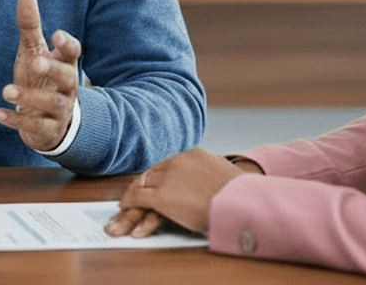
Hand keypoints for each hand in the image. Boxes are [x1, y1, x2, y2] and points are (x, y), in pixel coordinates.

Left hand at [0, 0, 81, 151]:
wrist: (48, 121)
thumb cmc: (40, 78)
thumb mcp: (33, 52)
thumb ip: (30, 26)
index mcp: (65, 65)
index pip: (73, 52)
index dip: (67, 44)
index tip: (55, 35)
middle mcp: (67, 87)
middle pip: (67, 77)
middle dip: (52, 69)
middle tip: (34, 62)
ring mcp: (60, 110)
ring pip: (52, 104)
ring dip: (30, 97)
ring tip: (5, 90)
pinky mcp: (48, 130)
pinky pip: (36, 126)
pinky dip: (17, 120)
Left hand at [104, 149, 255, 236]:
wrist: (242, 202)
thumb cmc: (241, 196)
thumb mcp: (225, 178)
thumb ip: (212, 178)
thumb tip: (214, 187)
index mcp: (193, 155)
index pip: (167, 165)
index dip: (156, 177)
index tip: (150, 184)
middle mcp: (178, 163)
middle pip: (151, 174)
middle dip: (141, 186)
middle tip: (131, 196)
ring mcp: (168, 179)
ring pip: (141, 186)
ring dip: (131, 198)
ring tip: (124, 206)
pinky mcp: (162, 196)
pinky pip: (138, 199)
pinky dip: (129, 204)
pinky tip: (124, 209)